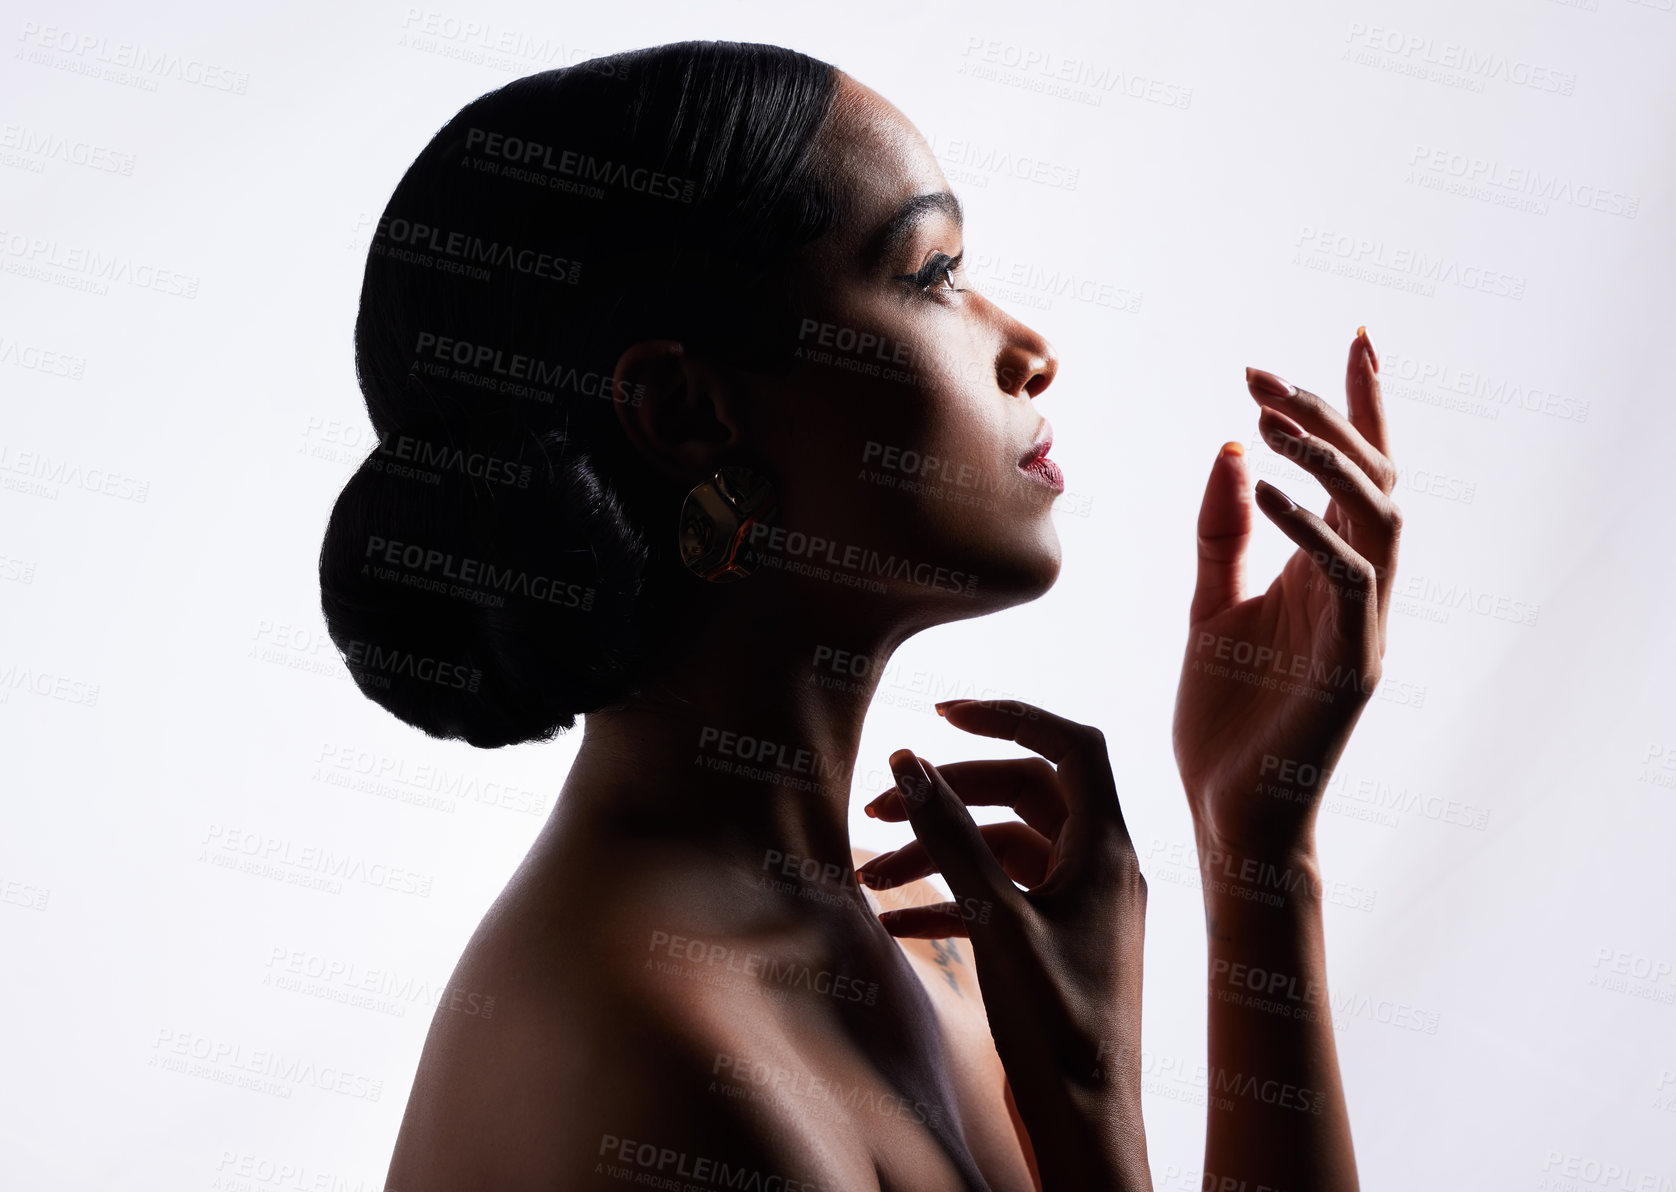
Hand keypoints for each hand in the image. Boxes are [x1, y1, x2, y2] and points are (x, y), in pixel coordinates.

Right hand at [857, 698, 1150, 1191]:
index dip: (1010, 716)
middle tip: (881, 807)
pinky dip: (950, 899)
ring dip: (938, 853)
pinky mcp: (1054, 946)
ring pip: (1003, 850)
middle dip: (949, 795)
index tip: (942, 713)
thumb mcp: (995, 919)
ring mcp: (1078, 908)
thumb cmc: (1057, 1027)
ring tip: (872, 873)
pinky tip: (897, 922)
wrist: (1086, 1126)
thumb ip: (952, 836)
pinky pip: (1000, 898)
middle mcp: (1100, 869)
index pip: (1071, 744)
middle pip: (1024, 794)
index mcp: (1106, 850)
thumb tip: (909, 762)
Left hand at [1172, 327, 1400, 856]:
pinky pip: (1350, 578)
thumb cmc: (1223, 715)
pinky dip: (1311, 527)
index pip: (1358, 473)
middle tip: (1263, 374)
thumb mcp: (1208, 605)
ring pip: (1379, 517)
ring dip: (1327, 458)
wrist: (1225, 812)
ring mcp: (1364, 627)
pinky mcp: (1353, 666)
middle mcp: (1359, 589)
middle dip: (1326, 417)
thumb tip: (1230, 450)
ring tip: (1269, 413)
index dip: (1361, 406)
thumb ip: (1221, 534)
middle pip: (1373, 479)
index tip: (1356, 335)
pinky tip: (1266, 488)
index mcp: (1328, 571)